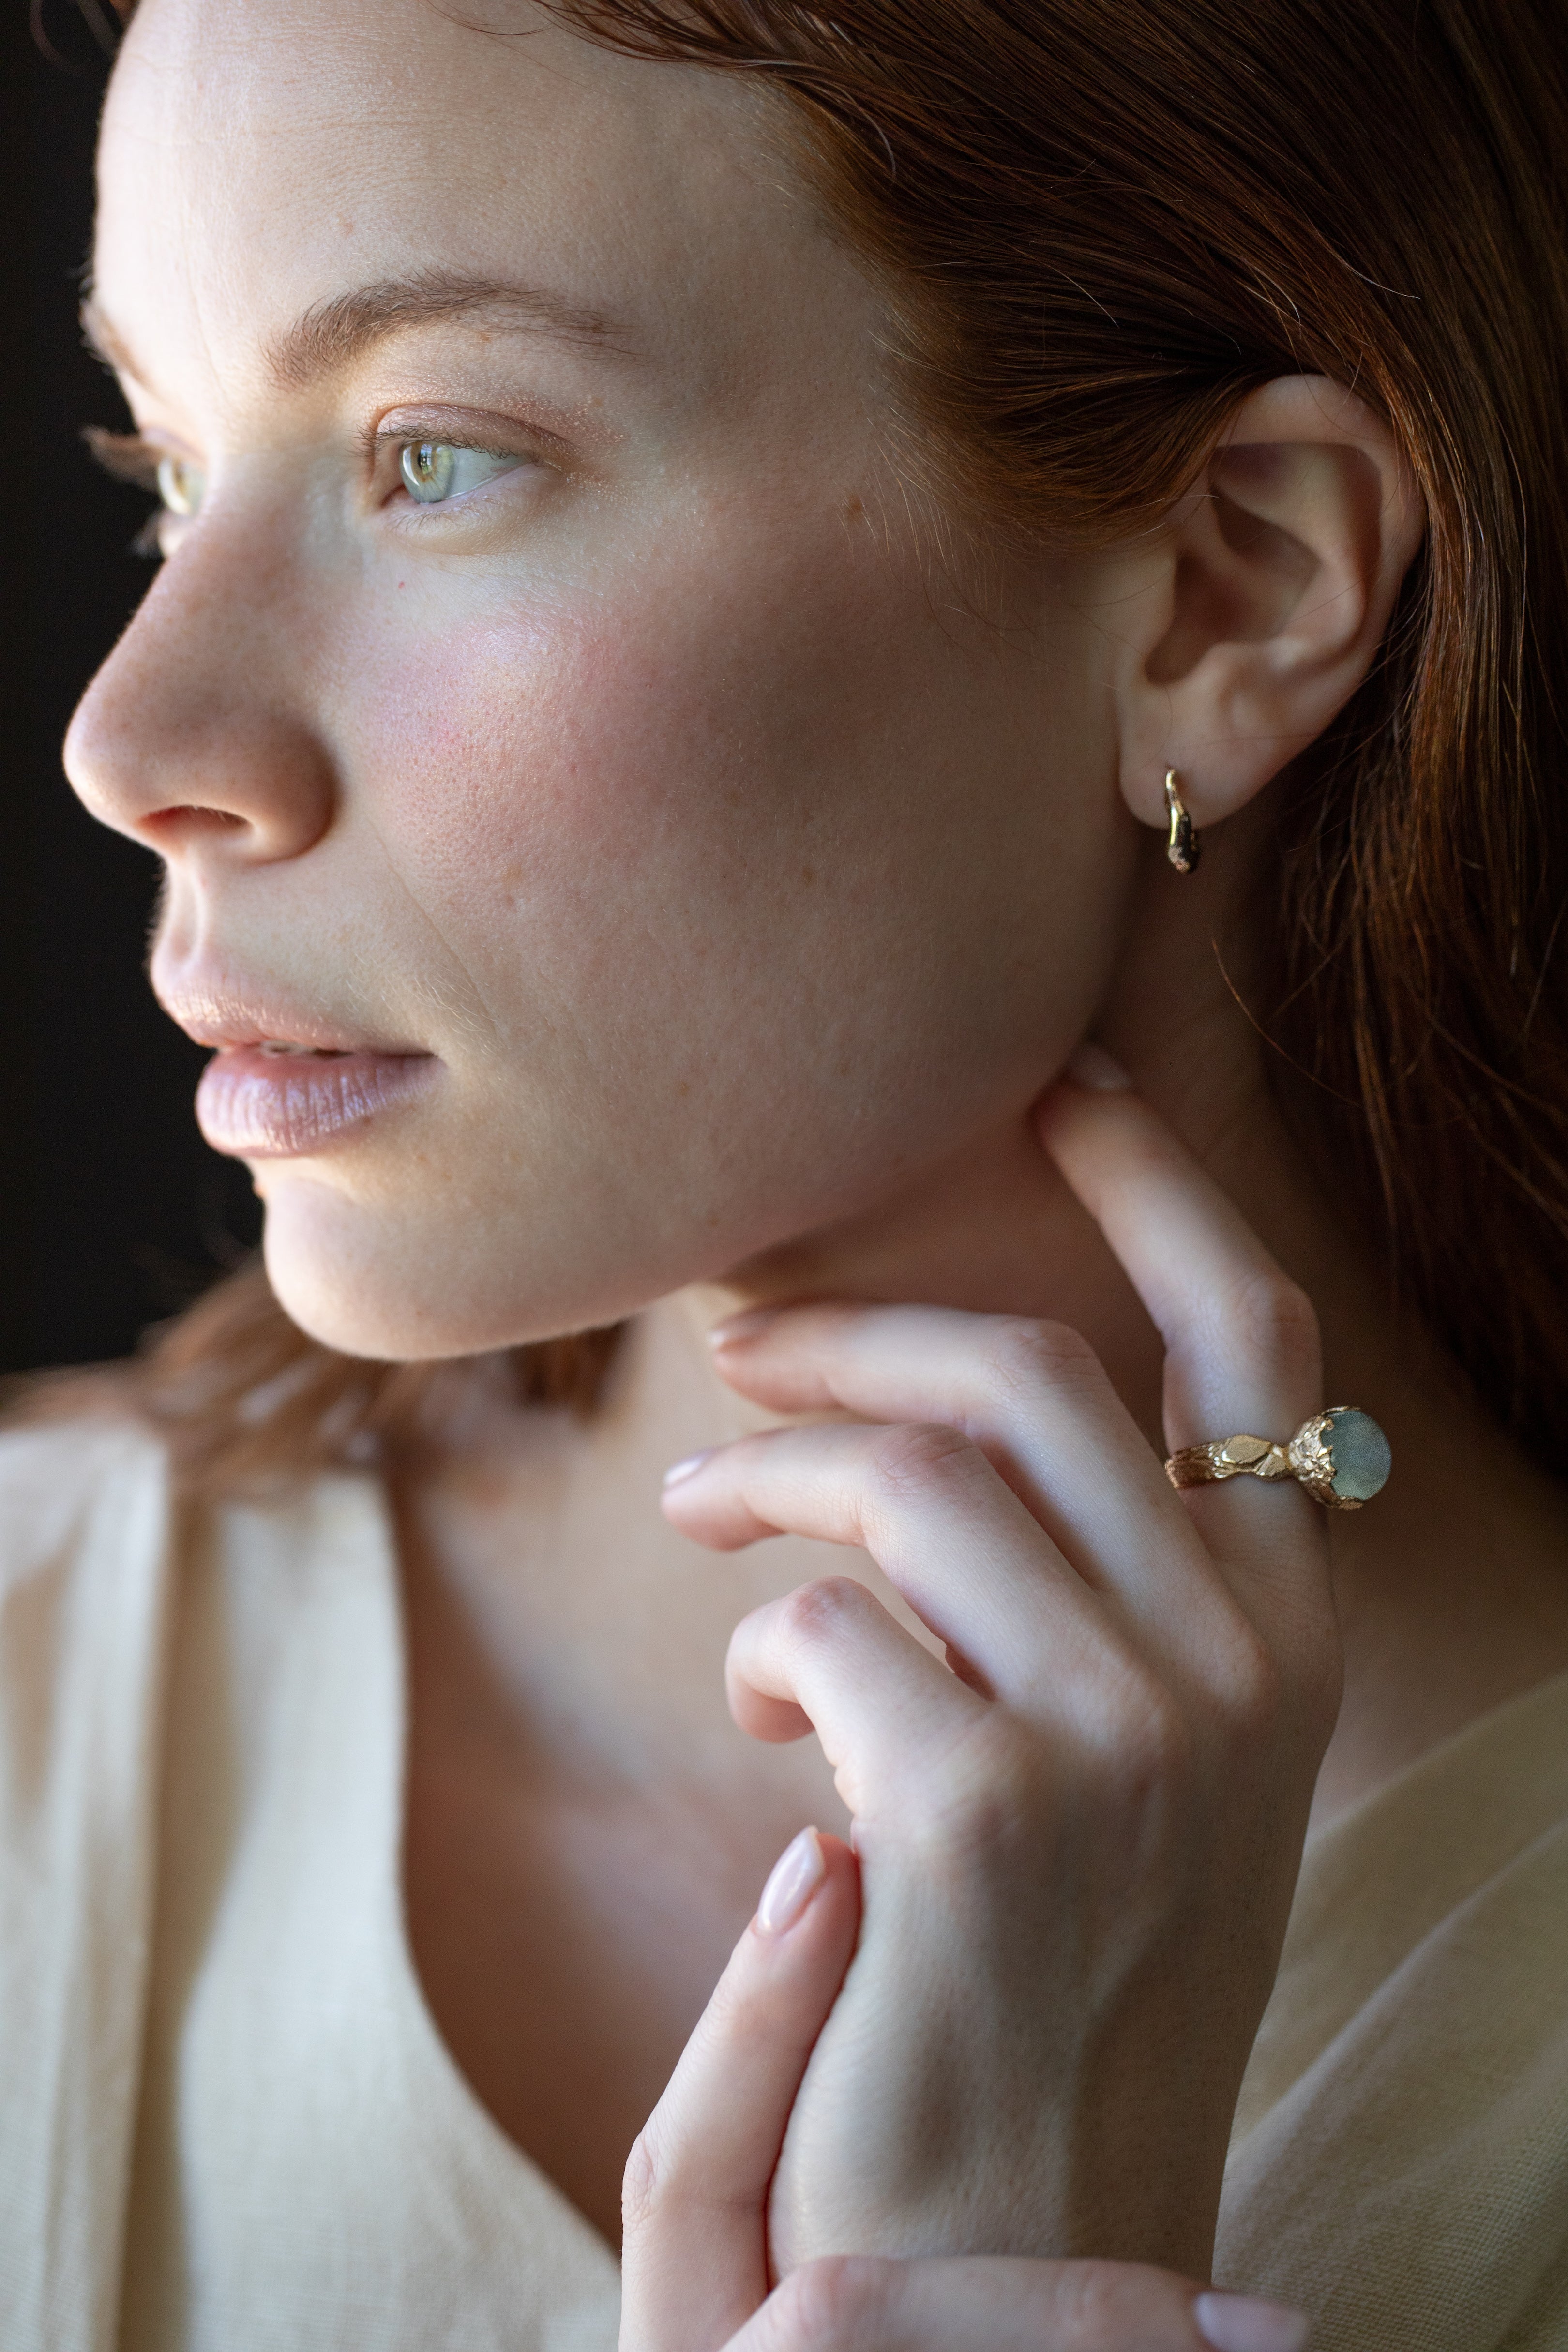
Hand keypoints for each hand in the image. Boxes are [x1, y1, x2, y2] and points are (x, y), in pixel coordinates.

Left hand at [661, 1074, 1342, 2275]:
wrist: (1028, 2233)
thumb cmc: (1050, 1957)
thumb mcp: (1126, 1741)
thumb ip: (1087, 1573)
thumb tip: (931, 1396)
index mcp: (1286, 1624)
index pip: (1254, 1339)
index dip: (1157, 1187)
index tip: (1065, 1085)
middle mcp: (1241, 1659)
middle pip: (1030, 1374)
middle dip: (860, 1335)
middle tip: (742, 1352)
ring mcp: (1128, 1731)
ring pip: (909, 1479)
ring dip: (769, 1476)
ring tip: (698, 1514)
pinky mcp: (983, 1806)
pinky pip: (823, 1624)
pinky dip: (761, 1646)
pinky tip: (761, 1712)